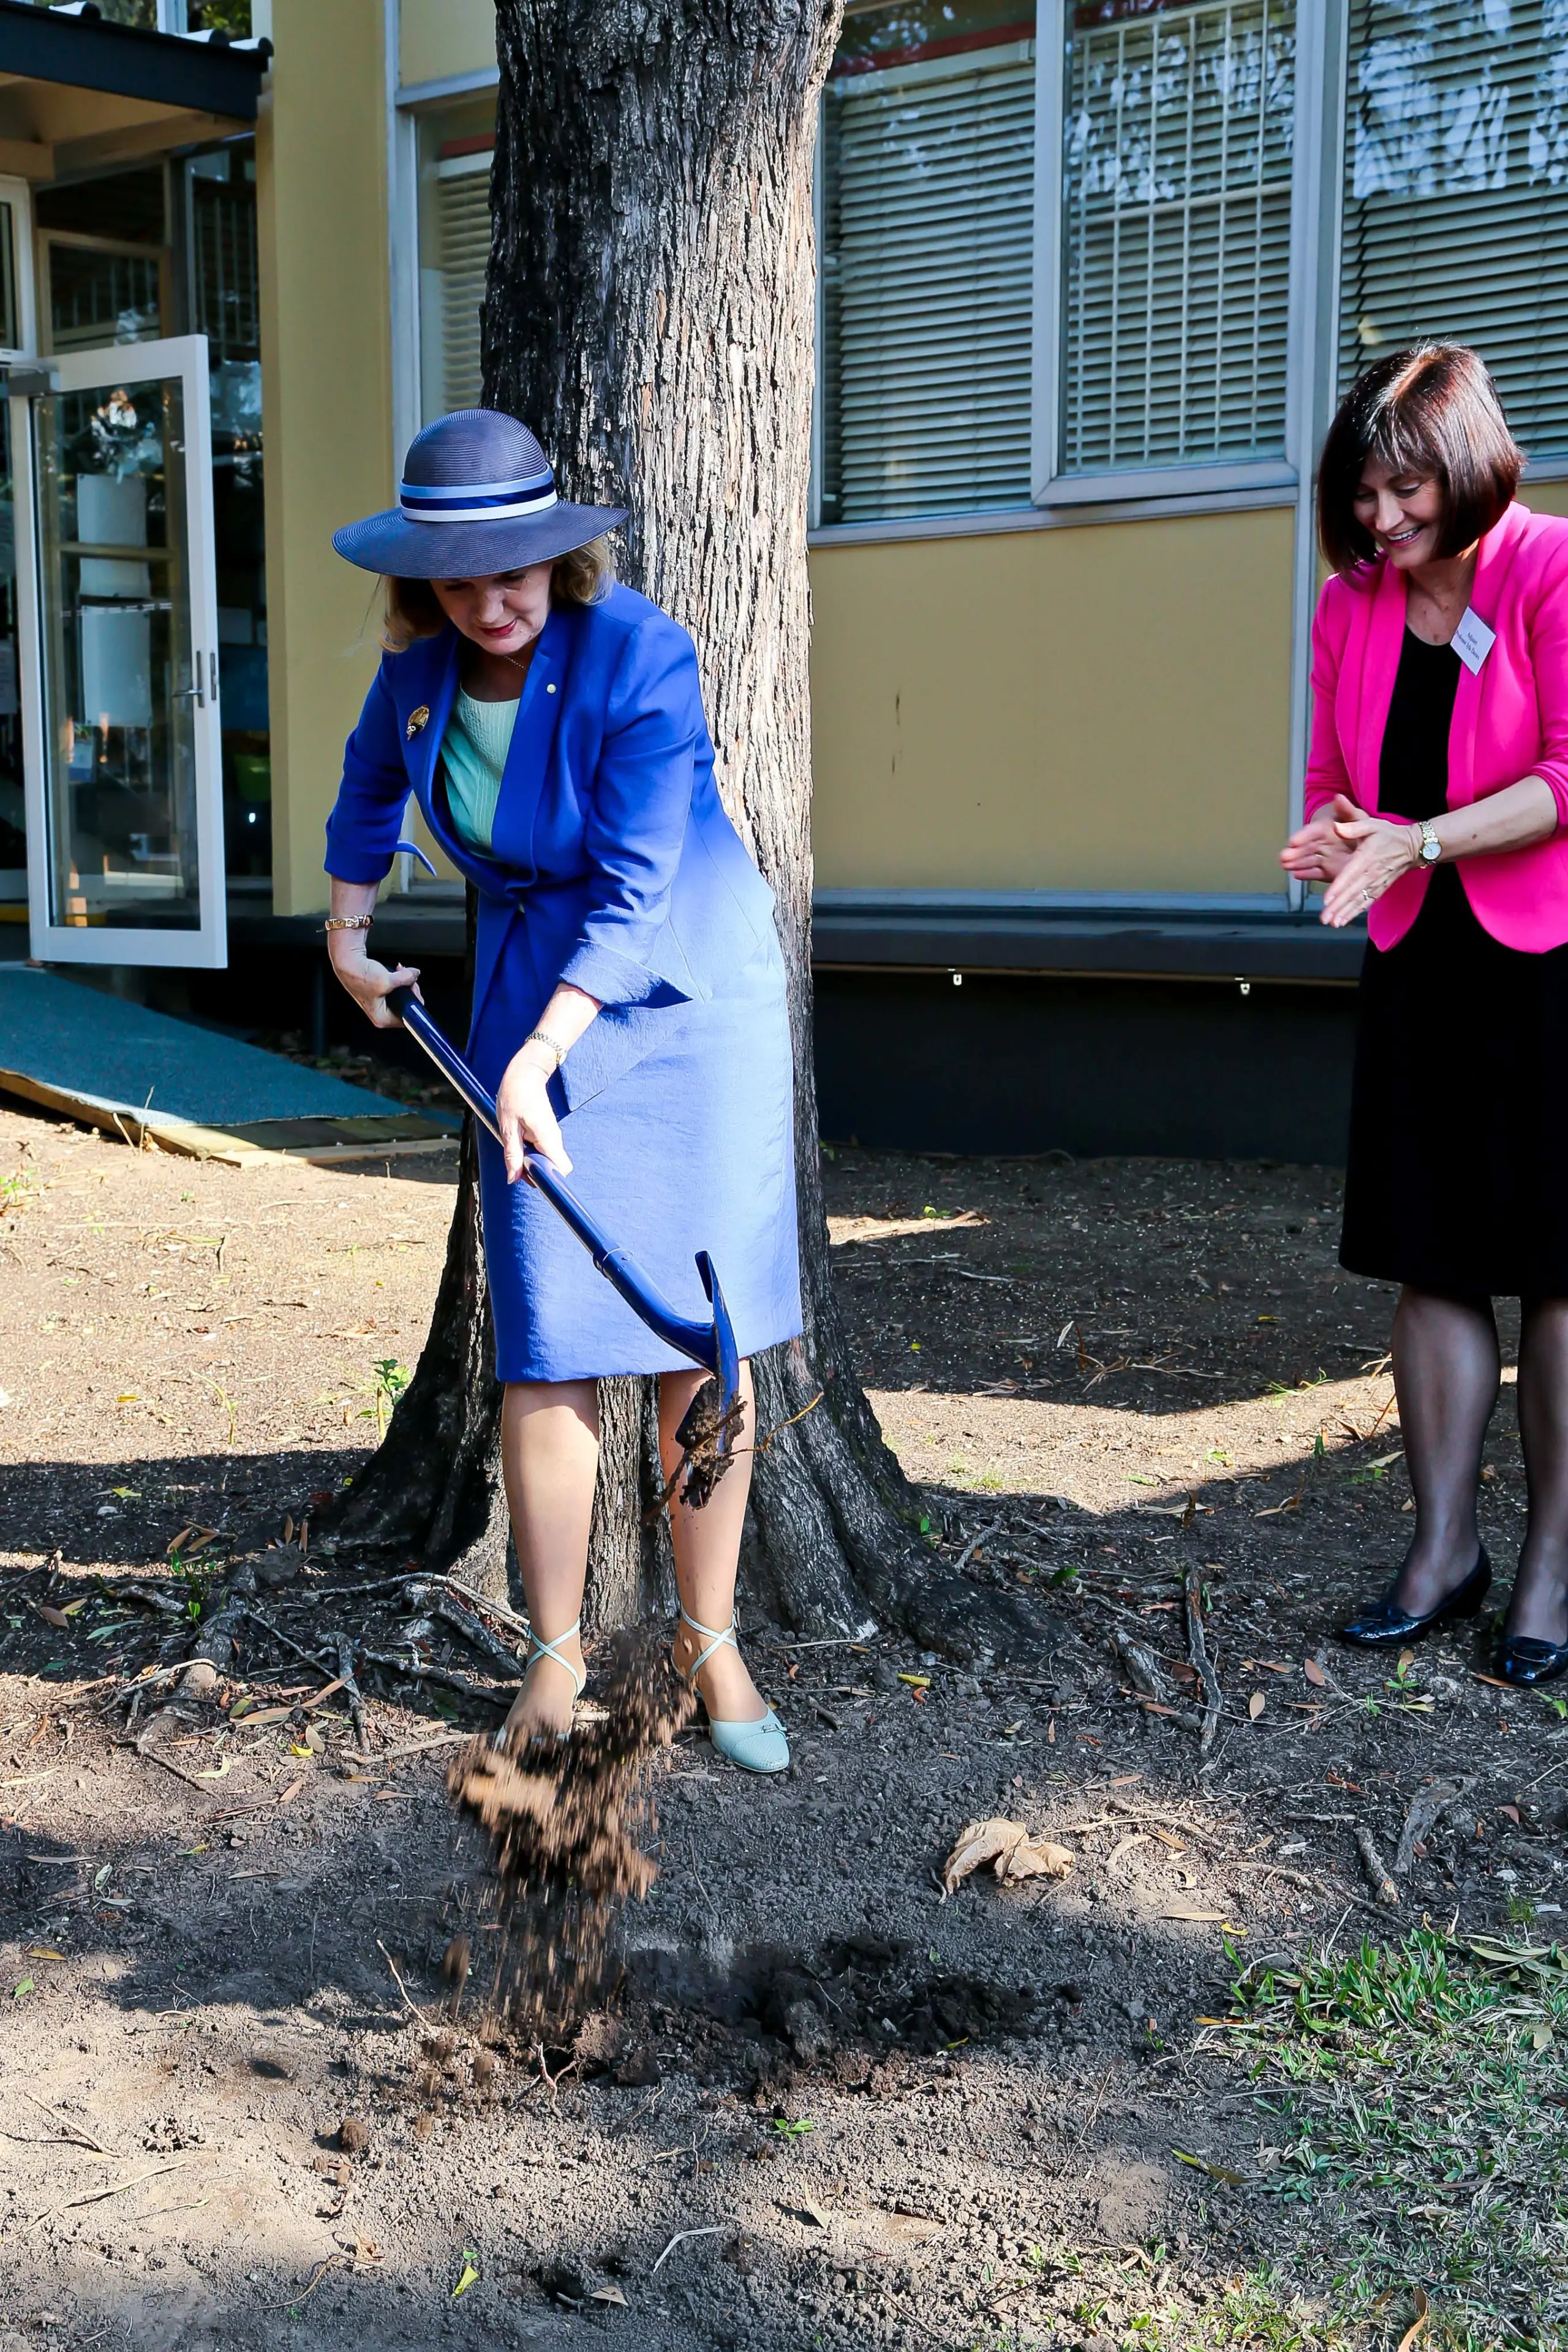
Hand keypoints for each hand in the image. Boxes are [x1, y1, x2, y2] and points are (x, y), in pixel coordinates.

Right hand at [328, 941, 420, 1029]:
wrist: (348, 962)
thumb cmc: (360, 976)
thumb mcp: (387, 979)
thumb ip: (406, 978)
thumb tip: (415, 974)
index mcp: (382, 1019)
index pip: (408, 1018)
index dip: (414, 1003)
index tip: (414, 989)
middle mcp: (382, 1014)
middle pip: (406, 1006)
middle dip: (410, 989)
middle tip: (409, 978)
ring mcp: (381, 1004)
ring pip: (403, 996)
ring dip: (405, 982)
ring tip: (401, 971)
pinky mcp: (380, 994)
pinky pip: (396, 989)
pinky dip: (399, 979)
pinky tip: (397, 971)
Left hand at [496, 1051, 571, 1179]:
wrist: (526, 1072)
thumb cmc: (515, 1094)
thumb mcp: (508, 1127)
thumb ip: (512, 1154)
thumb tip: (513, 1178)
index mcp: (547, 1137)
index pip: (561, 1169)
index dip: (548, 1179)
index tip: (531, 1178)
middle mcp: (555, 1138)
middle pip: (554, 1168)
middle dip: (537, 1172)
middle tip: (516, 1162)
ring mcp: (552, 1135)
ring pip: (548, 1159)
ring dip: (532, 1161)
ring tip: (516, 1146)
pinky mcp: (547, 1132)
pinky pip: (543, 1150)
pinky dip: (532, 1152)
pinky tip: (520, 1140)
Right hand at [1280, 793, 1358, 883]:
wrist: (1367, 844)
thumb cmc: (1359, 827)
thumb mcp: (1356, 816)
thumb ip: (1347, 809)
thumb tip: (1338, 797)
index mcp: (1326, 828)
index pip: (1312, 831)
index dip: (1303, 836)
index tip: (1293, 841)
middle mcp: (1322, 843)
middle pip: (1306, 848)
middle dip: (1294, 852)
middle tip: (1284, 856)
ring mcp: (1324, 858)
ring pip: (1308, 861)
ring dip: (1296, 864)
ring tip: (1286, 865)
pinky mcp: (1327, 871)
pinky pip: (1315, 873)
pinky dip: (1307, 875)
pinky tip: (1296, 874)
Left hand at [1320, 800, 1420, 928]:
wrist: (1412, 847)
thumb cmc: (1389, 835)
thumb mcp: (1372, 824)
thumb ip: (1354, 827)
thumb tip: (1337, 827)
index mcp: (1366, 857)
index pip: (1350, 875)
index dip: (1338, 888)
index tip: (1327, 899)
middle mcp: (1371, 873)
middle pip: (1352, 892)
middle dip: (1338, 906)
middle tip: (1325, 918)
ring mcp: (1376, 883)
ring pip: (1358, 900)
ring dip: (1345, 912)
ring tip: (1333, 923)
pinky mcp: (1379, 889)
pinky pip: (1366, 902)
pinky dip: (1355, 912)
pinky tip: (1344, 920)